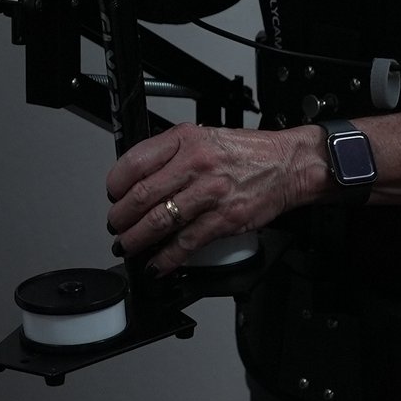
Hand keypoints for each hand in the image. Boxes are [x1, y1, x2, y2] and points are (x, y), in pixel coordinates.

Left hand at [104, 123, 323, 274]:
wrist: (288, 164)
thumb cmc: (246, 153)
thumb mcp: (203, 137)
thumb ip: (170, 154)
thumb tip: (137, 179)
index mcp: (185, 140)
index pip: (135, 163)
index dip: (116, 185)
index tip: (113, 196)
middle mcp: (195, 164)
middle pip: (142, 196)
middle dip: (121, 217)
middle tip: (116, 226)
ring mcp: (210, 193)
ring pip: (160, 221)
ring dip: (137, 239)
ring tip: (127, 246)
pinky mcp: (225, 219)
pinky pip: (187, 243)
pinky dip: (167, 258)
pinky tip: (157, 264)